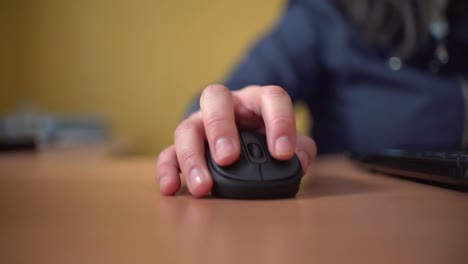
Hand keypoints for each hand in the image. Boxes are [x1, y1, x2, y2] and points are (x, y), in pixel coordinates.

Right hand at [156, 84, 316, 196]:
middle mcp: (225, 105)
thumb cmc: (266, 138)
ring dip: (192, 156)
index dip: (279, 122)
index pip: (271, 98)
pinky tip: (171, 188)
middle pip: (215, 99)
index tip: (282, 153)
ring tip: (203, 186)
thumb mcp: (289, 141)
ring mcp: (200, 123)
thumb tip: (297, 162)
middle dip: (220, 128)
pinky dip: (167, 169)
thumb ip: (299, 148)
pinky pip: (168, 152)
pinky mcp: (184, 146)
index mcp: (257, 100)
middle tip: (227, 158)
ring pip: (186, 127)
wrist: (243, 138)